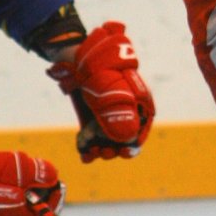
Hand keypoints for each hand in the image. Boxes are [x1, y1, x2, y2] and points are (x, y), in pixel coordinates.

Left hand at [47, 21, 155, 159]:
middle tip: (105, 151)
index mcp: (137, 103)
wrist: (73, 60)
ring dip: (102, 152)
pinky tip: (84, 155)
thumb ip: (119, 109)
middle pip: (125, 140)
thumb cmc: (97, 66)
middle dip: (116, 150)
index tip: (124, 151)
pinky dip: (89, 150)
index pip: (142, 128)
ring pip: (109, 143)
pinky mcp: (92, 123)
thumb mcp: (109, 85)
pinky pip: (93, 142)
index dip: (135, 143)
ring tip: (92, 152)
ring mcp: (107, 118)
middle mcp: (124, 113)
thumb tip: (127, 138)